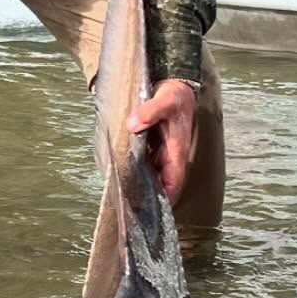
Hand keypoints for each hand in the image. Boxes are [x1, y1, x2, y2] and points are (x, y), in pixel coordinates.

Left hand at [127, 79, 196, 205]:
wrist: (177, 86)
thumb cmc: (174, 97)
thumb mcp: (164, 101)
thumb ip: (149, 113)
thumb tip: (133, 125)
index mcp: (177, 153)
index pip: (173, 184)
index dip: (163, 199)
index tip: (147, 211)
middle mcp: (170, 158)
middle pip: (160, 185)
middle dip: (146, 197)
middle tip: (126, 208)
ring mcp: (162, 154)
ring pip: (150, 177)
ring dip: (139, 185)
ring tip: (121, 197)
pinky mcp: (153, 149)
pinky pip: (144, 165)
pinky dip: (134, 171)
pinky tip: (120, 174)